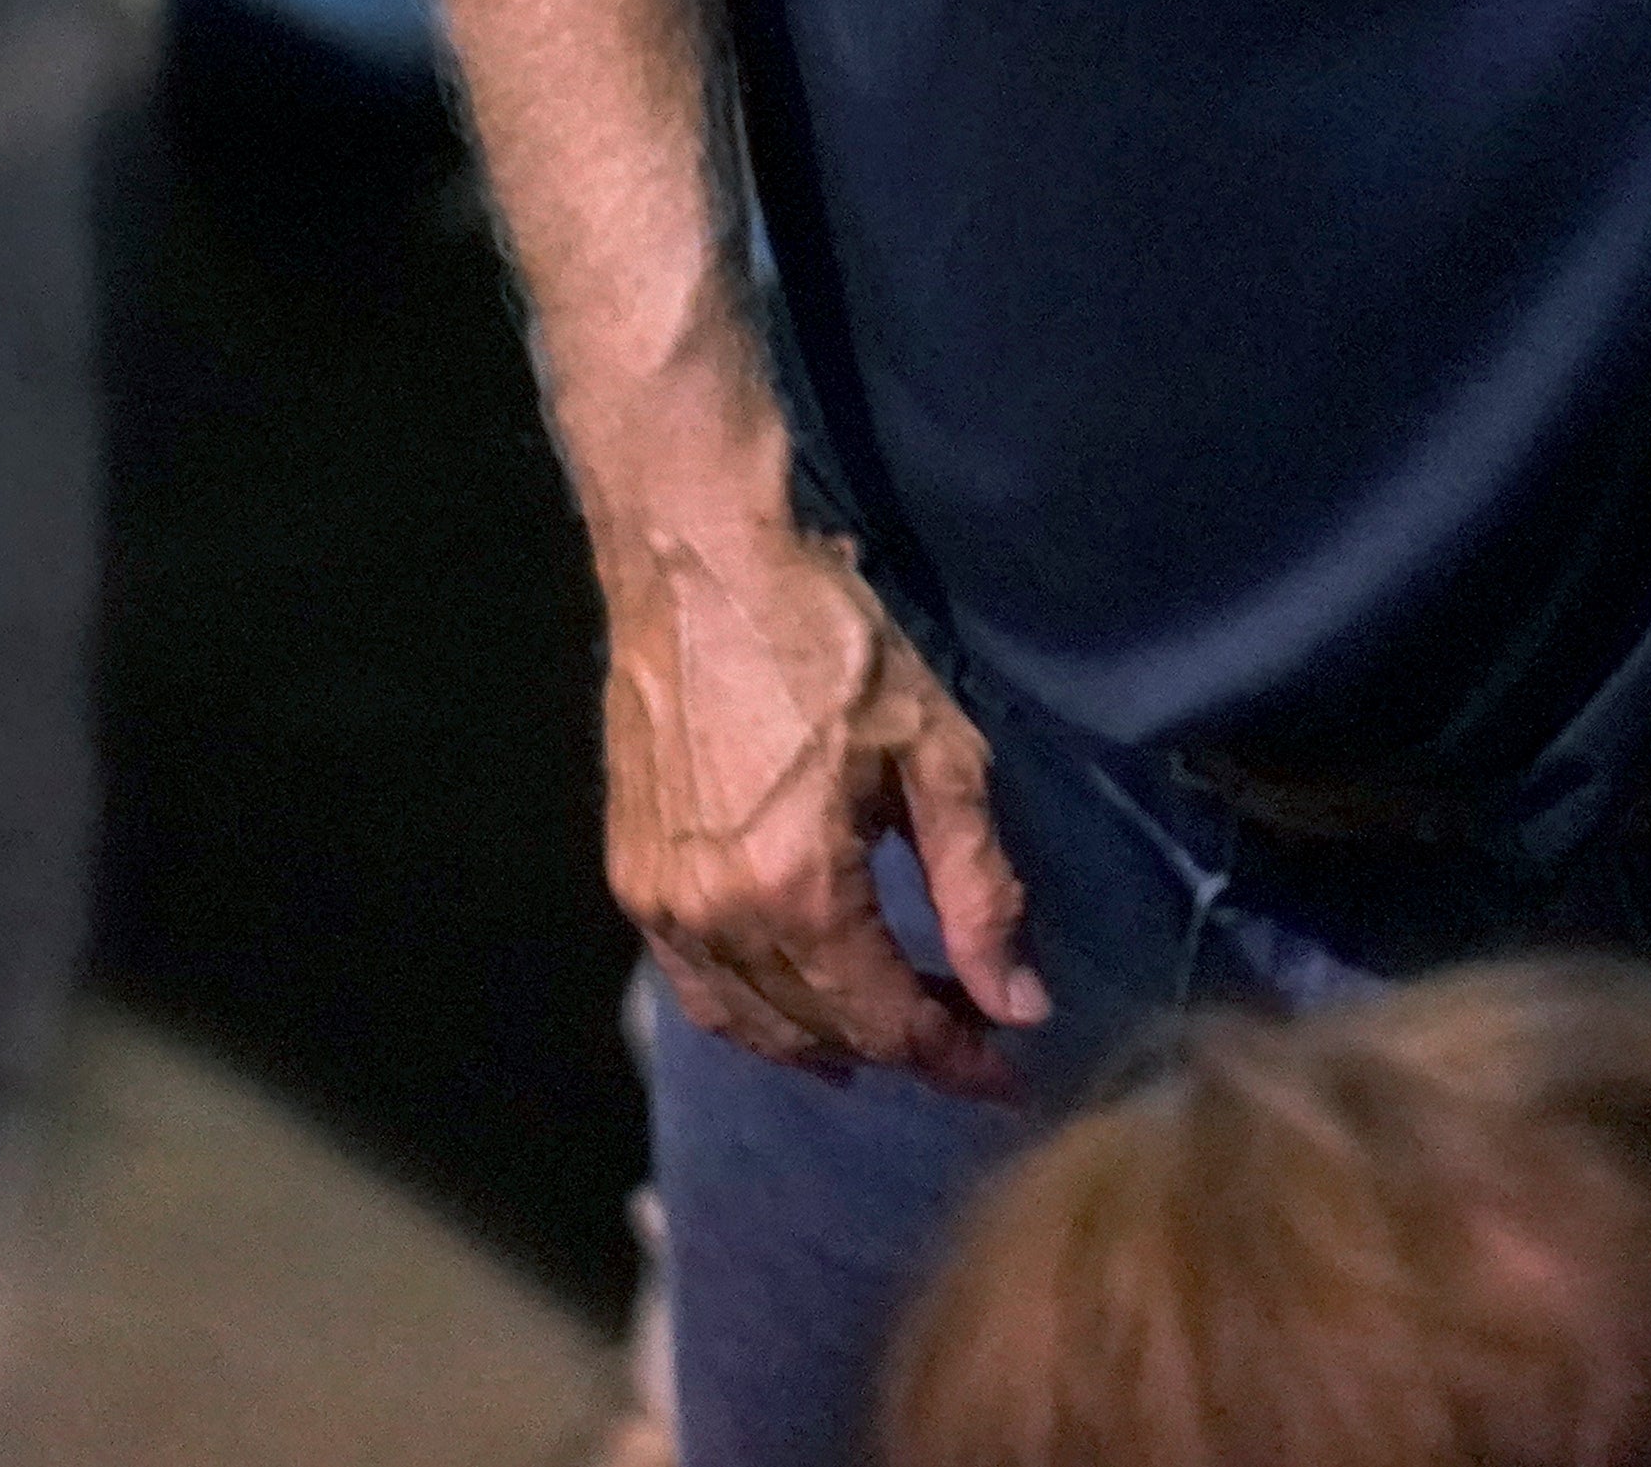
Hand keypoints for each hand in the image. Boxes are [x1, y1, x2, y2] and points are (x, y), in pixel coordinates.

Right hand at [597, 514, 1048, 1094]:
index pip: (888, 1022)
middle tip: (975, 1036)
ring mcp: (659, 906)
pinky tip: (806, 1000)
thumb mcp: (939, 756)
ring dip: (830, 1042)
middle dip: (906, 1047)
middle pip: (822, 1030)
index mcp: (796, 891)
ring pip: (752, 1023)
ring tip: (900, 1035)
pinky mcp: (631, 880)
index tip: (1010, 1079)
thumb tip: (1019, 1003)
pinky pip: (698, 987)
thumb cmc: (835, 646)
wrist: (700, 571)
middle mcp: (715, 919)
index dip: (956, 1058)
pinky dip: (757, 1013)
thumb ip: (979, 890)